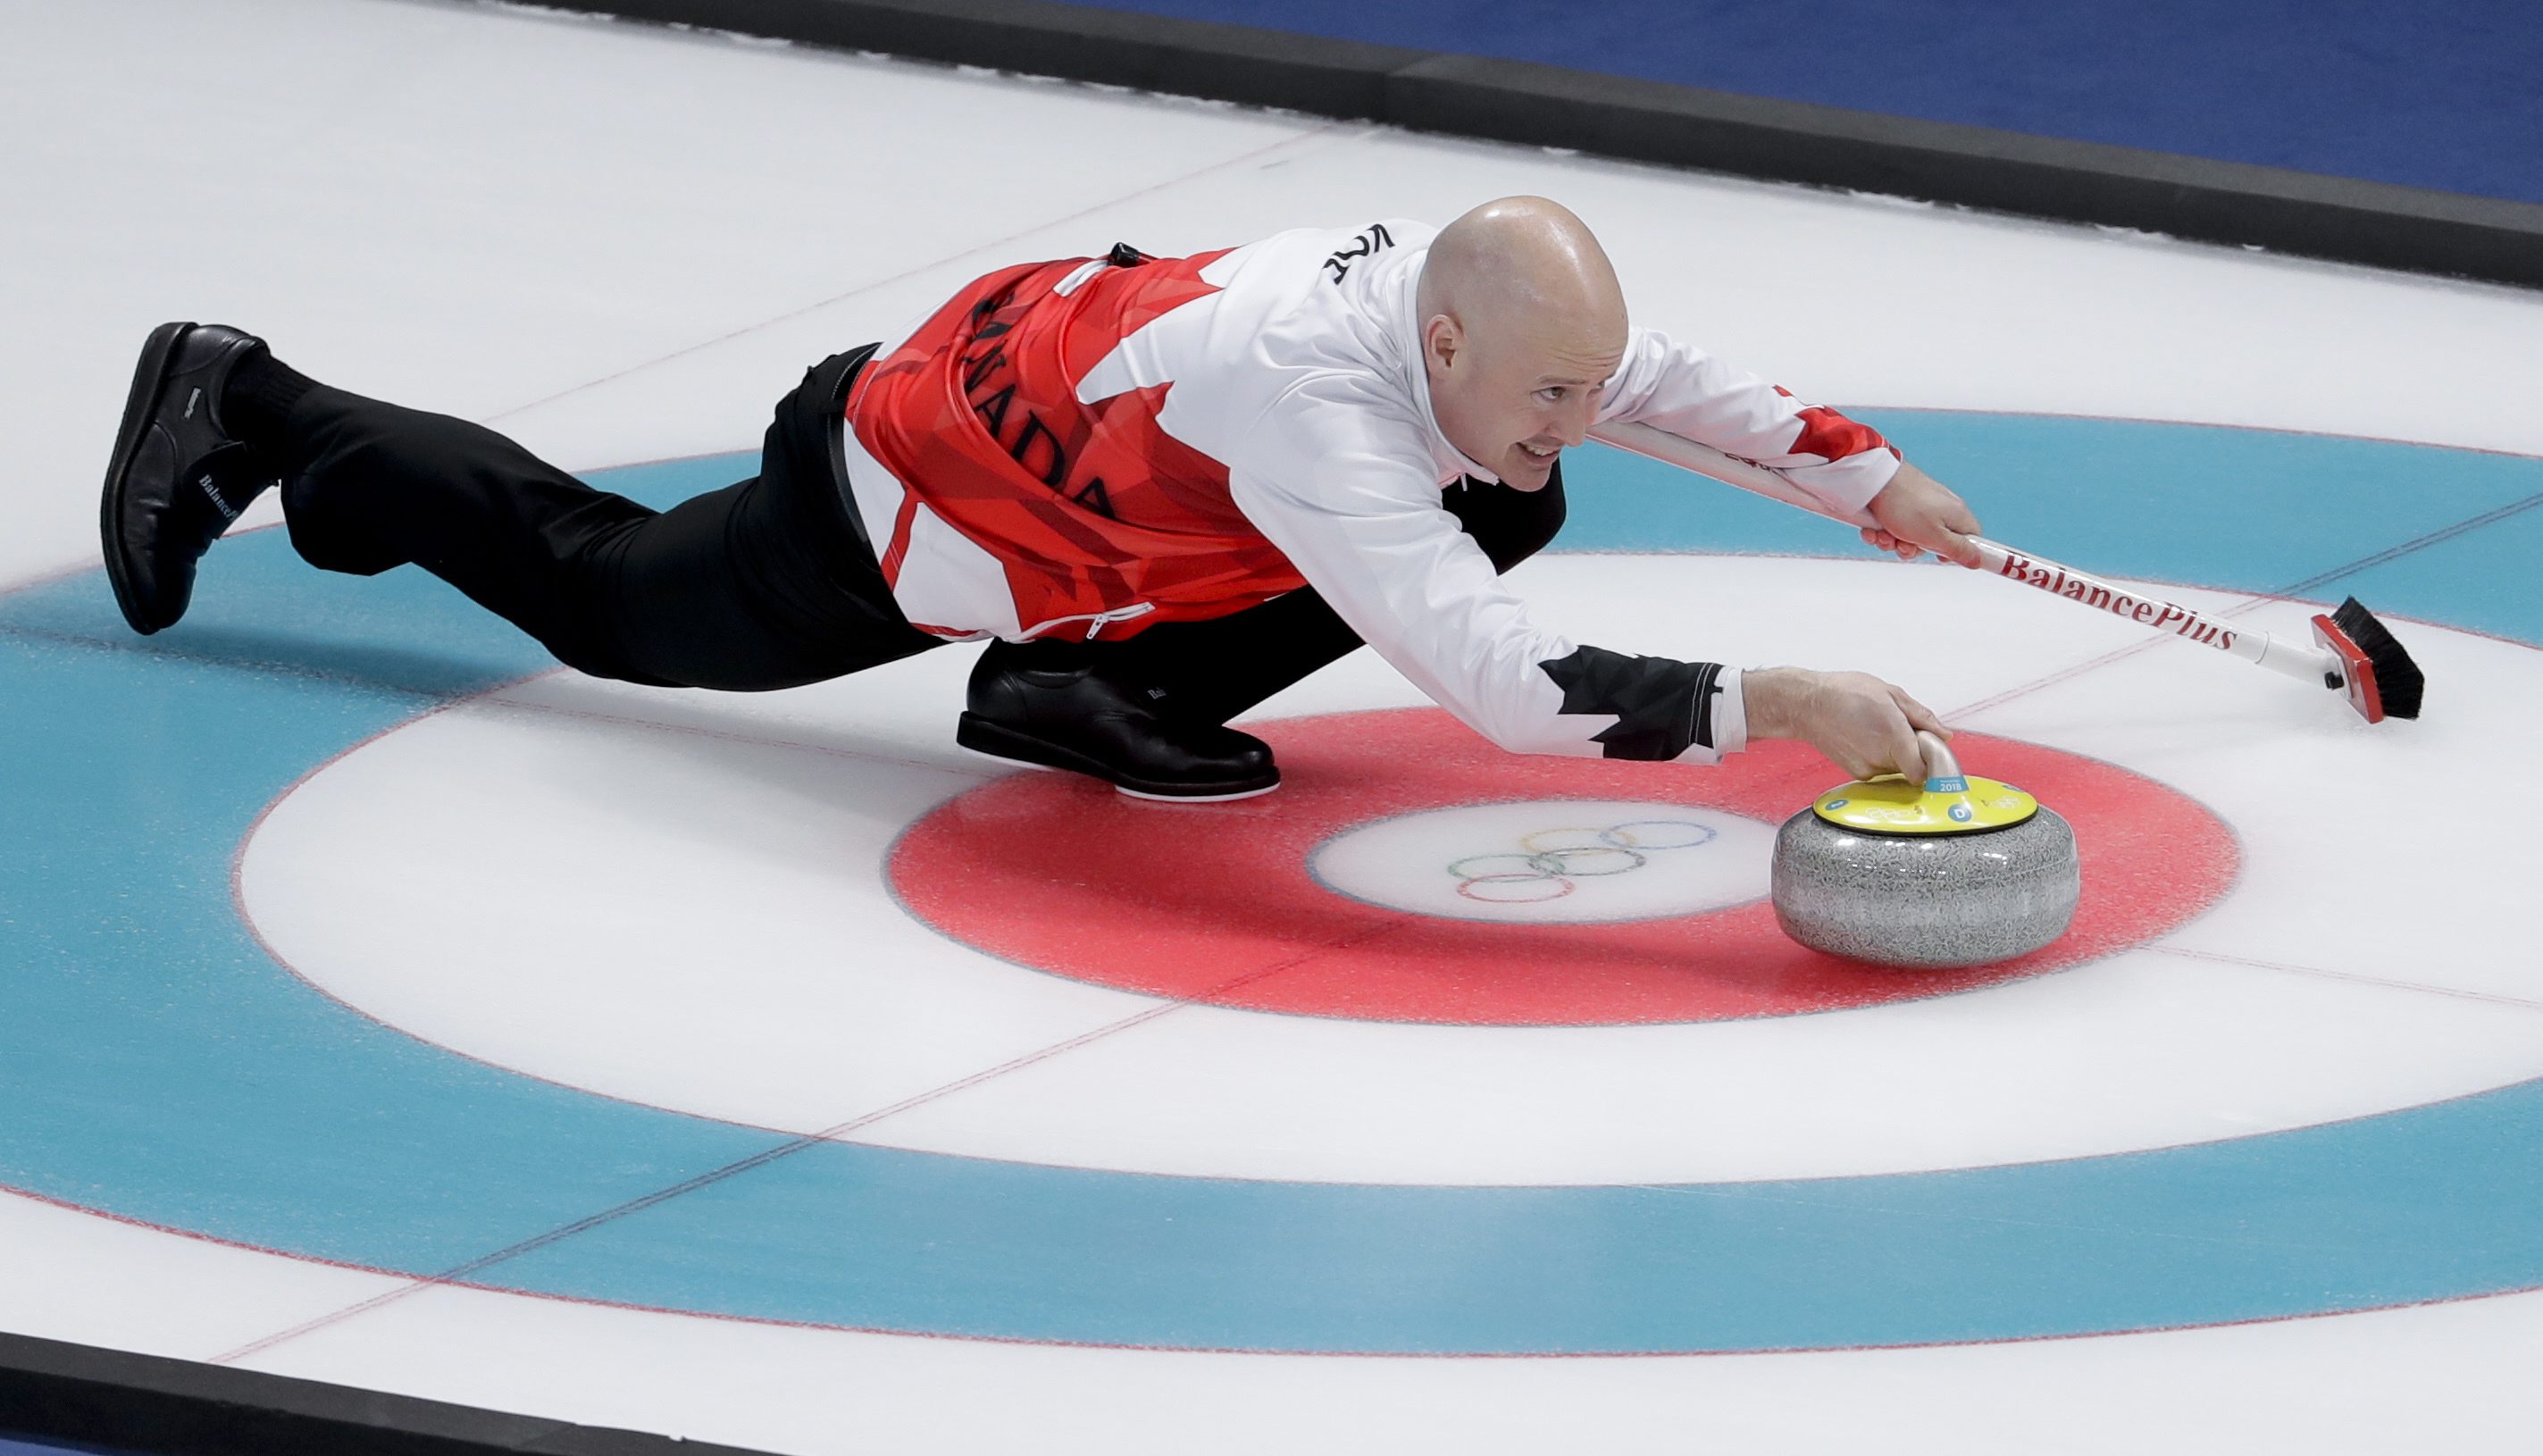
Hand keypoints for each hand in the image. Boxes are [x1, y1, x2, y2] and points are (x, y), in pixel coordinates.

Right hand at [1745, 666, 1950, 781]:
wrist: (1806, 704)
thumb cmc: (1844, 693)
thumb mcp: (1890, 693)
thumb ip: (1921, 717)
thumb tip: (1943, 734)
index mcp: (1894, 736)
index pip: (1924, 770)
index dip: (1932, 759)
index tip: (1931, 746)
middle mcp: (1880, 758)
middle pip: (1912, 767)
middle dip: (1914, 750)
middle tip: (1901, 728)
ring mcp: (1866, 768)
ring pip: (1896, 768)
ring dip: (1896, 753)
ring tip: (1879, 729)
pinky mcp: (1856, 772)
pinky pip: (1880, 769)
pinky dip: (1880, 756)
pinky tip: (1867, 737)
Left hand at [1861, 462, 1981, 566]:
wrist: (1873, 479)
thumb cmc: (1906, 506)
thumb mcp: (1935, 536)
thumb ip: (1958, 550)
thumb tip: (1979, 560)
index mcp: (1956, 514)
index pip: (1971, 537)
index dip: (1957, 551)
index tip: (1940, 557)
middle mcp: (1940, 508)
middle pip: (1935, 542)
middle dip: (1913, 549)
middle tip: (1903, 545)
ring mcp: (1919, 505)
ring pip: (1910, 536)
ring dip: (1894, 542)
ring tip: (1884, 535)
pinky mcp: (1899, 503)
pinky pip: (1894, 526)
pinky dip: (1882, 531)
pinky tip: (1874, 529)